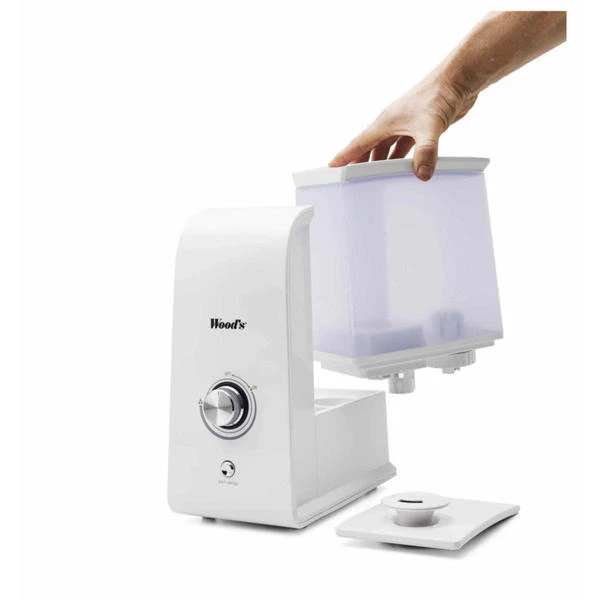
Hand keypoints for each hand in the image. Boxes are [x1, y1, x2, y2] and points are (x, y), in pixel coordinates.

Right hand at [329, 76, 476, 180]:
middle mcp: (391, 124)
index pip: (358, 144)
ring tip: (374, 181)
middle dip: (360, 164)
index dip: (344, 157)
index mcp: (385, 122)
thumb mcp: (430, 127)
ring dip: (381, 164)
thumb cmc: (438, 94)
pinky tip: (402, 169)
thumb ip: (425, 152)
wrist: (459, 79)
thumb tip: (421, 175)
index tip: (331, 168)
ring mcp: (405, 125)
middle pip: (370, 148)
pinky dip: (401, 159)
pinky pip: (404, 148)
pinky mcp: (420, 128)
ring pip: (387, 149)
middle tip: (351, 181)